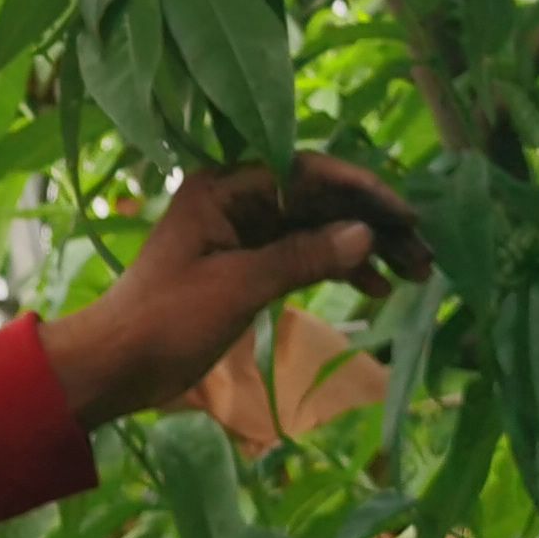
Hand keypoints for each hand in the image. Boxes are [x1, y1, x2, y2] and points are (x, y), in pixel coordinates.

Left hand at [39, 157, 430, 426]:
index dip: (362, 191)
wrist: (116, 364)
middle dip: (371, 224)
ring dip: (362, 248)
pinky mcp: (244, 264)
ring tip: (413, 273)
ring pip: (315, 228)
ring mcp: (241, 231)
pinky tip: (374, 286)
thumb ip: (302, 257)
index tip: (407, 215)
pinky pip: (301, 254)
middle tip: (423, 254)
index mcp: (223, 187)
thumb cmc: (166, 319)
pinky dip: (336, 267)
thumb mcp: (238, 286)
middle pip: (318, 200)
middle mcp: (235, 199)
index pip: (306, 173)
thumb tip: (364, 234)